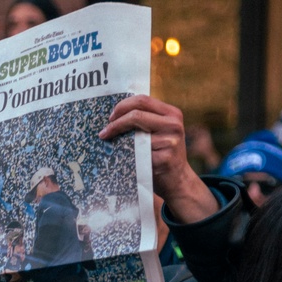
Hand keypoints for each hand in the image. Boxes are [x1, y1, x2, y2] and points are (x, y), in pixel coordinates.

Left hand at [100, 95, 218, 223]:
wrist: (177, 180)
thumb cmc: (162, 153)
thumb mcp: (160, 131)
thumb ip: (145, 120)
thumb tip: (113, 114)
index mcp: (172, 113)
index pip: (142, 100)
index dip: (122, 106)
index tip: (110, 117)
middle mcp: (173, 124)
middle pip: (136, 115)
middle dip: (115, 124)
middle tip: (103, 133)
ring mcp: (170, 141)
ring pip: (134, 136)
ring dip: (119, 142)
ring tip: (112, 147)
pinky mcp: (164, 158)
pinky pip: (137, 154)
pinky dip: (126, 156)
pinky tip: (124, 160)